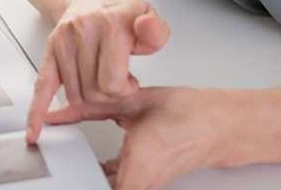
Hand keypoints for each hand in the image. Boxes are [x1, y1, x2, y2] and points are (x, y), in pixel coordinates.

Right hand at [26, 0, 169, 142]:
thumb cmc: (121, 9)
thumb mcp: (149, 15)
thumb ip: (155, 30)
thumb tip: (148, 28)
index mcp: (110, 22)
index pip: (111, 82)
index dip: (124, 91)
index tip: (130, 82)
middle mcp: (83, 28)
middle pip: (92, 91)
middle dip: (108, 95)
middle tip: (117, 81)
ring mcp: (64, 38)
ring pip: (73, 94)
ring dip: (89, 97)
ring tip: (101, 79)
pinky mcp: (51, 47)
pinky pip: (42, 84)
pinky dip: (37, 110)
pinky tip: (35, 129)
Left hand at [47, 86, 234, 189]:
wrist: (220, 124)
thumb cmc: (189, 114)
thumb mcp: (133, 100)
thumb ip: (91, 106)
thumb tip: (59, 111)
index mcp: (138, 164)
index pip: (100, 187)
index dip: (81, 181)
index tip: (65, 176)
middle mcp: (142, 182)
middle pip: (103, 187)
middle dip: (84, 178)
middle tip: (66, 168)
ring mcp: (146, 186)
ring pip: (112, 187)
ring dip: (95, 177)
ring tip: (81, 162)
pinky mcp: (149, 183)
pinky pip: (122, 185)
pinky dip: (108, 175)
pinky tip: (102, 159)